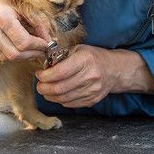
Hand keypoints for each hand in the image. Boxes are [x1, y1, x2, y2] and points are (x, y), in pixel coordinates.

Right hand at [0, 0, 49, 60]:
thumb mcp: (25, 5)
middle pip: (14, 54)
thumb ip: (39, 22)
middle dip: (31, 54)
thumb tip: (49, 39)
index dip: (38, 45)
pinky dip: (12, 55)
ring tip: (33, 50)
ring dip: (23, 57)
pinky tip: (21, 49)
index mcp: (2, 17)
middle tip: (42, 50)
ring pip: (6, 57)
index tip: (46, 44)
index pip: (23, 42)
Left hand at [35, 45, 153, 107]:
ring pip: (62, 99)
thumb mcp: (78, 49)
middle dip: (43, 88)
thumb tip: (44, 67)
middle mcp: (90, 76)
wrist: (114, 70)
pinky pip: (69, 104)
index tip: (39, 73)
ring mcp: (92, 90)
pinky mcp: (92, 100)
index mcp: (85, 60)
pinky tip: (57, 93)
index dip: (45, 75)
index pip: (60, 72)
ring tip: (46, 89)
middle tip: (39, 84)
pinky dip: (59, 100)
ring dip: (49, 95)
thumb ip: (61, 57)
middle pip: (59, 88)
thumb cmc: (93, 57)